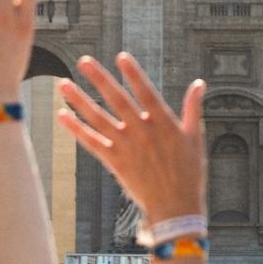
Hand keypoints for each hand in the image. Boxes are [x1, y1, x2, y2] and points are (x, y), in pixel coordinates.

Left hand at [56, 54, 207, 221]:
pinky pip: (91, 142)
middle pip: (117, 99)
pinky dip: (76, 129)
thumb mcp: (195, 137)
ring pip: (98, 118)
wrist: (175, 207)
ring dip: (79, 100)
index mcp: (163, 122)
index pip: (146, 91)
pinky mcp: (115, 162)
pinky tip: (63, 115)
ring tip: (64, 85)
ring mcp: (126, 146)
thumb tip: (199, 84)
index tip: (121, 56)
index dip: (133, 73)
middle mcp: (141, 131)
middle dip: (99, 79)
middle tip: (84, 61)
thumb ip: (193, 108)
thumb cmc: (189, 172)